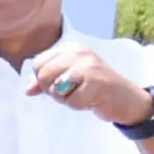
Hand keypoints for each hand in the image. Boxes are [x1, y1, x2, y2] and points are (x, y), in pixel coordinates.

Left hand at [24, 40, 150, 124]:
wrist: (126, 99)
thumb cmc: (93, 88)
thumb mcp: (67, 81)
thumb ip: (46, 82)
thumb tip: (27, 90)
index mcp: (70, 48)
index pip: (38, 64)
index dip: (44, 79)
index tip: (63, 82)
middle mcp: (79, 53)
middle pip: (43, 76)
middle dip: (54, 91)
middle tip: (73, 91)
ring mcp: (89, 66)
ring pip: (55, 89)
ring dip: (66, 99)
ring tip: (83, 94)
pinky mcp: (96, 82)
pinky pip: (71, 101)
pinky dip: (79, 105)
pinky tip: (92, 99)